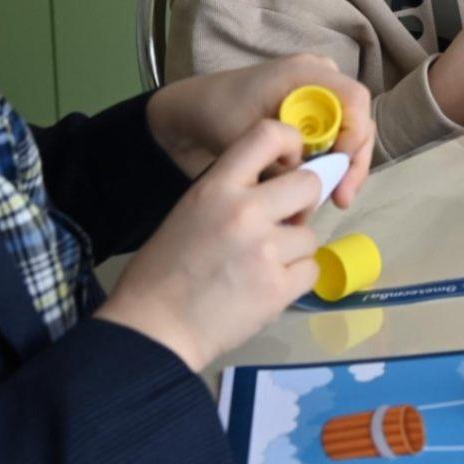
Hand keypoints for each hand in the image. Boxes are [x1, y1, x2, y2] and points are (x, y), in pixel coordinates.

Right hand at [96, 119, 322, 372]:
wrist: (152, 329)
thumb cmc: (163, 270)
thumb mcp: (191, 210)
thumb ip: (233, 194)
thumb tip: (278, 191)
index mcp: (217, 186)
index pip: (269, 134)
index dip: (292, 142)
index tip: (293, 162)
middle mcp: (246, 211)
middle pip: (309, 185)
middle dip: (303, 203)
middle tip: (284, 222)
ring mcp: (266, 250)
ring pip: (311, 235)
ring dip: (294, 250)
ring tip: (263, 265)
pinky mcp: (278, 288)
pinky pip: (311, 270)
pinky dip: (295, 279)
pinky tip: (268, 287)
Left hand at [146, 56, 374, 208]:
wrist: (197, 109)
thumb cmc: (218, 116)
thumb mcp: (245, 139)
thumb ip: (281, 160)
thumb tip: (316, 184)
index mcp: (305, 73)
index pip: (353, 99)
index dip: (355, 135)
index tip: (339, 170)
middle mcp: (321, 78)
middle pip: (360, 118)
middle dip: (354, 160)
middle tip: (342, 198)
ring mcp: (321, 93)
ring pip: (353, 130)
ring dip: (348, 166)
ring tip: (336, 199)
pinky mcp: (315, 111)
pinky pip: (339, 136)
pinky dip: (334, 163)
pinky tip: (323, 188)